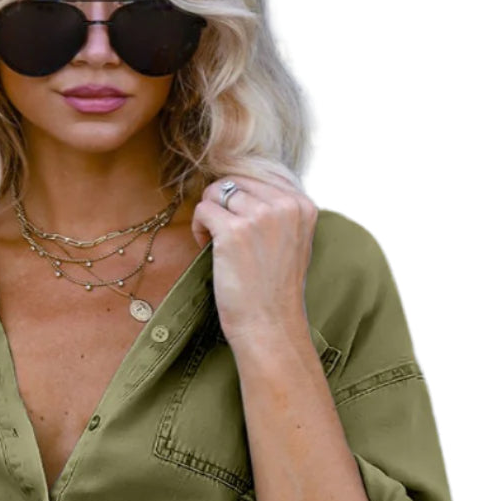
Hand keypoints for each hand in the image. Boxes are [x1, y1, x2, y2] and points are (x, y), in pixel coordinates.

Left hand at [191, 171, 317, 346]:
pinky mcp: (234, 231)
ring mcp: (260, 216)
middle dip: (223, 203)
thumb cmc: (274, 288)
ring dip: (210, 215)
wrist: (270, 324)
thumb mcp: (292, 239)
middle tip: (222, 233)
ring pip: (217, 191)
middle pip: (236, 180)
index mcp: (302, 205)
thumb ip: (277, 210)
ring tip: (215, 242)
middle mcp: (285, 205)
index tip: (241, 225)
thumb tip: (241, 184)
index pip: (260, 175)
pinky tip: (206, 247)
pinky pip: (203, 209)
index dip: (242, 197)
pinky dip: (199, 227)